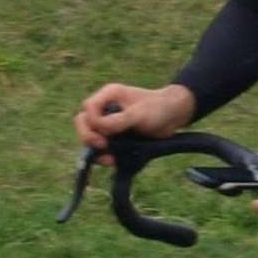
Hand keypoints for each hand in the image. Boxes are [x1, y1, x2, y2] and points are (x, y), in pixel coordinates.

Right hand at [74, 84, 197, 162]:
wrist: (175, 116)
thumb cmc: (159, 108)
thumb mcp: (139, 114)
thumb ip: (118, 120)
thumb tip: (98, 129)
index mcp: (108, 96)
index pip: (88, 107)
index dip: (92, 121)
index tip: (104, 132)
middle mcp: (105, 109)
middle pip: (83, 123)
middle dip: (88, 136)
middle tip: (102, 146)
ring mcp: (109, 124)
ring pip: (90, 138)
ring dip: (96, 150)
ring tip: (109, 159)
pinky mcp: (115, 138)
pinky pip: (102, 148)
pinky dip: (105, 156)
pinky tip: (113, 161)